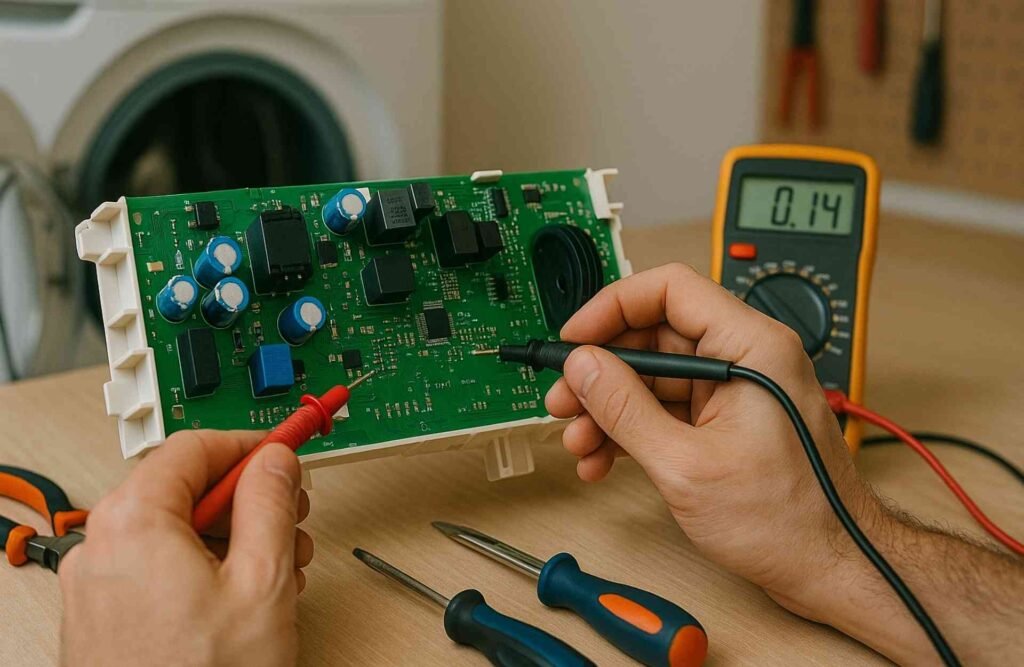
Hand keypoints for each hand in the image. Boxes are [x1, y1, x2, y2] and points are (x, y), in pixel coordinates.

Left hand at [59, 431, 313, 666]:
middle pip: (184, 489)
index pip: (195, 448)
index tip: (285, 452)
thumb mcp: (263, 580)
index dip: (250, 446)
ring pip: (174, 532)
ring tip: (279, 569)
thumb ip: (271, 504)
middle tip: (291, 518)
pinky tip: (242, 597)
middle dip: (248, 500)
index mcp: (133, 522)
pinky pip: (157, 569)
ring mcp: (96, 587)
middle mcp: (101, 548)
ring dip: (233, 539)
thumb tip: (275, 462)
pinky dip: (204, 569)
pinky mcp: (101, 620)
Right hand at [545, 264, 874, 617]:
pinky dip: (631, 430)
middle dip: (602, 371)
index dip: (613, 307)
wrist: (829, 568)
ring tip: (580, 442)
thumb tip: (584, 366)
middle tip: (565, 399)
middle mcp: (745, 358)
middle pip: (654, 335)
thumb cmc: (789, 520)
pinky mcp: (726, 420)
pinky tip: (603, 458)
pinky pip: (665, 408)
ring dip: (609, 408)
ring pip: (653, 377)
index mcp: (751, 347)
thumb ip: (626, 409)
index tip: (575, 338)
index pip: (671, 290)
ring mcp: (735, 390)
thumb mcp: (686, 464)